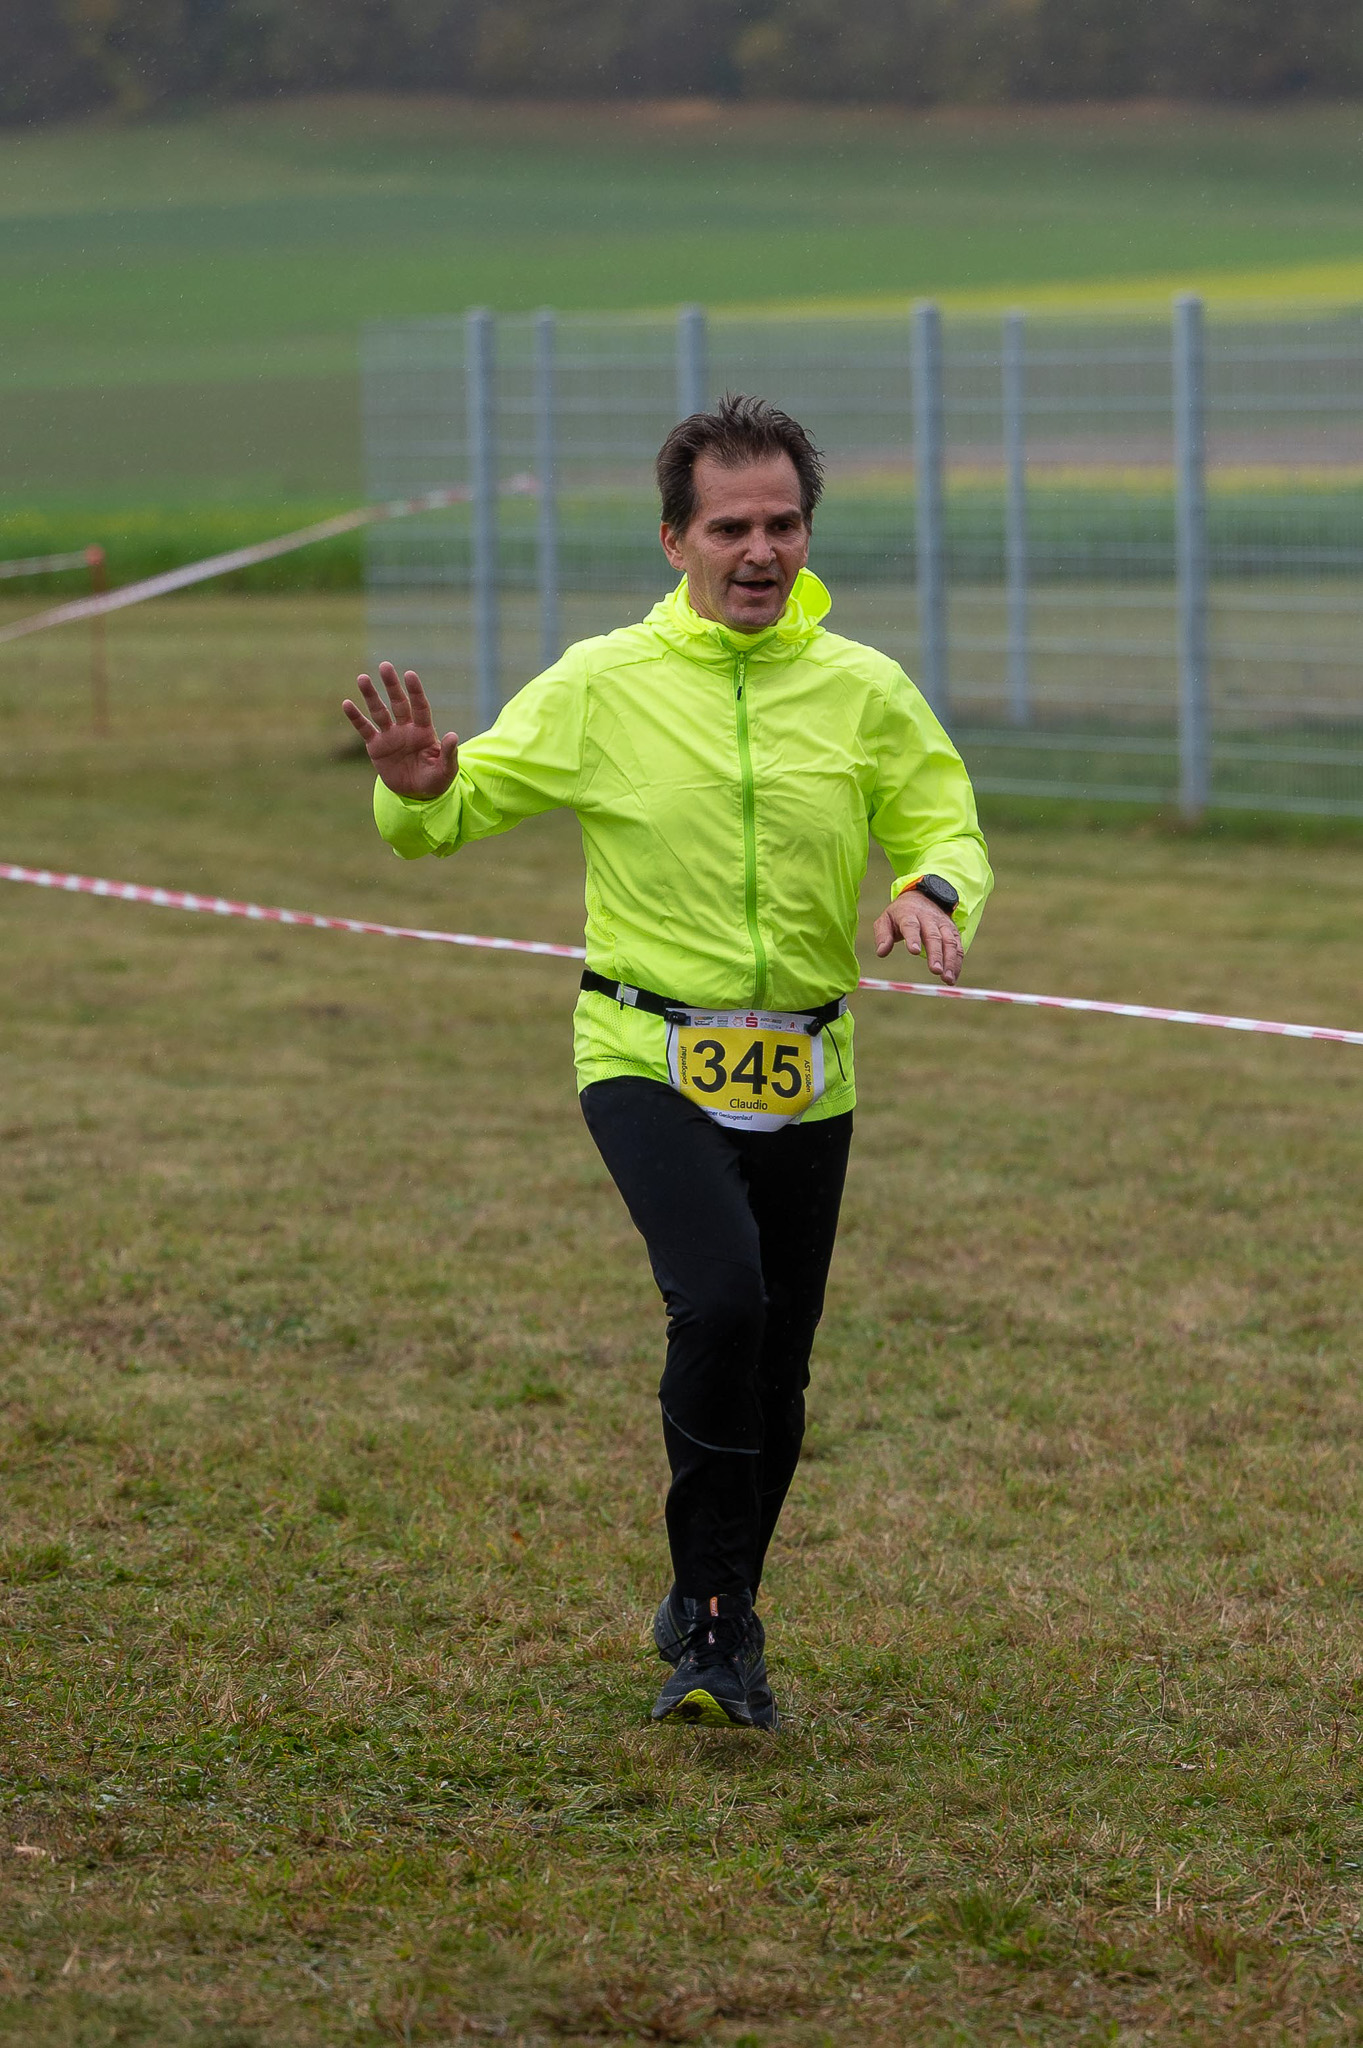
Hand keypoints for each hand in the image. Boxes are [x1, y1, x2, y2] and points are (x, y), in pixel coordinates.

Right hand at [341, 663, 458, 799]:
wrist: (417, 795)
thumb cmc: (435, 780)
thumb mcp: (445, 770)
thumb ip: (448, 753)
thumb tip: (453, 736)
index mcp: (424, 731)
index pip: (420, 707)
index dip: (415, 691)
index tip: (410, 674)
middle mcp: (406, 729)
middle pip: (398, 703)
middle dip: (391, 685)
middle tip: (385, 666)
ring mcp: (390, 736)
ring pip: (379, 712)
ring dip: (371, 696)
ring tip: (362, 678)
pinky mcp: (376, 746)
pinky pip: (364, 729)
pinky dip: (356, 717)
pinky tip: (346, 703)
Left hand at [872, 889, 962, 984]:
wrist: (923, 897)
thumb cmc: (901, 914)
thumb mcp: (886, 920)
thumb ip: (882, 936)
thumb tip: (881, 953)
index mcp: (909, 914)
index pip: (911, 925)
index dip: (913, 938)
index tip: (914, 951)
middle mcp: (928, 919)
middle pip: (933, 936)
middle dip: (935, 954)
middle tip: (936, 970)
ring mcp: (942, 925)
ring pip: (949, 942)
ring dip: (950, 961)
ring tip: (947, 979)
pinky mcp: (953, 931)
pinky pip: (957, 947)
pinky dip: (957, 962)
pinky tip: (953, 977)